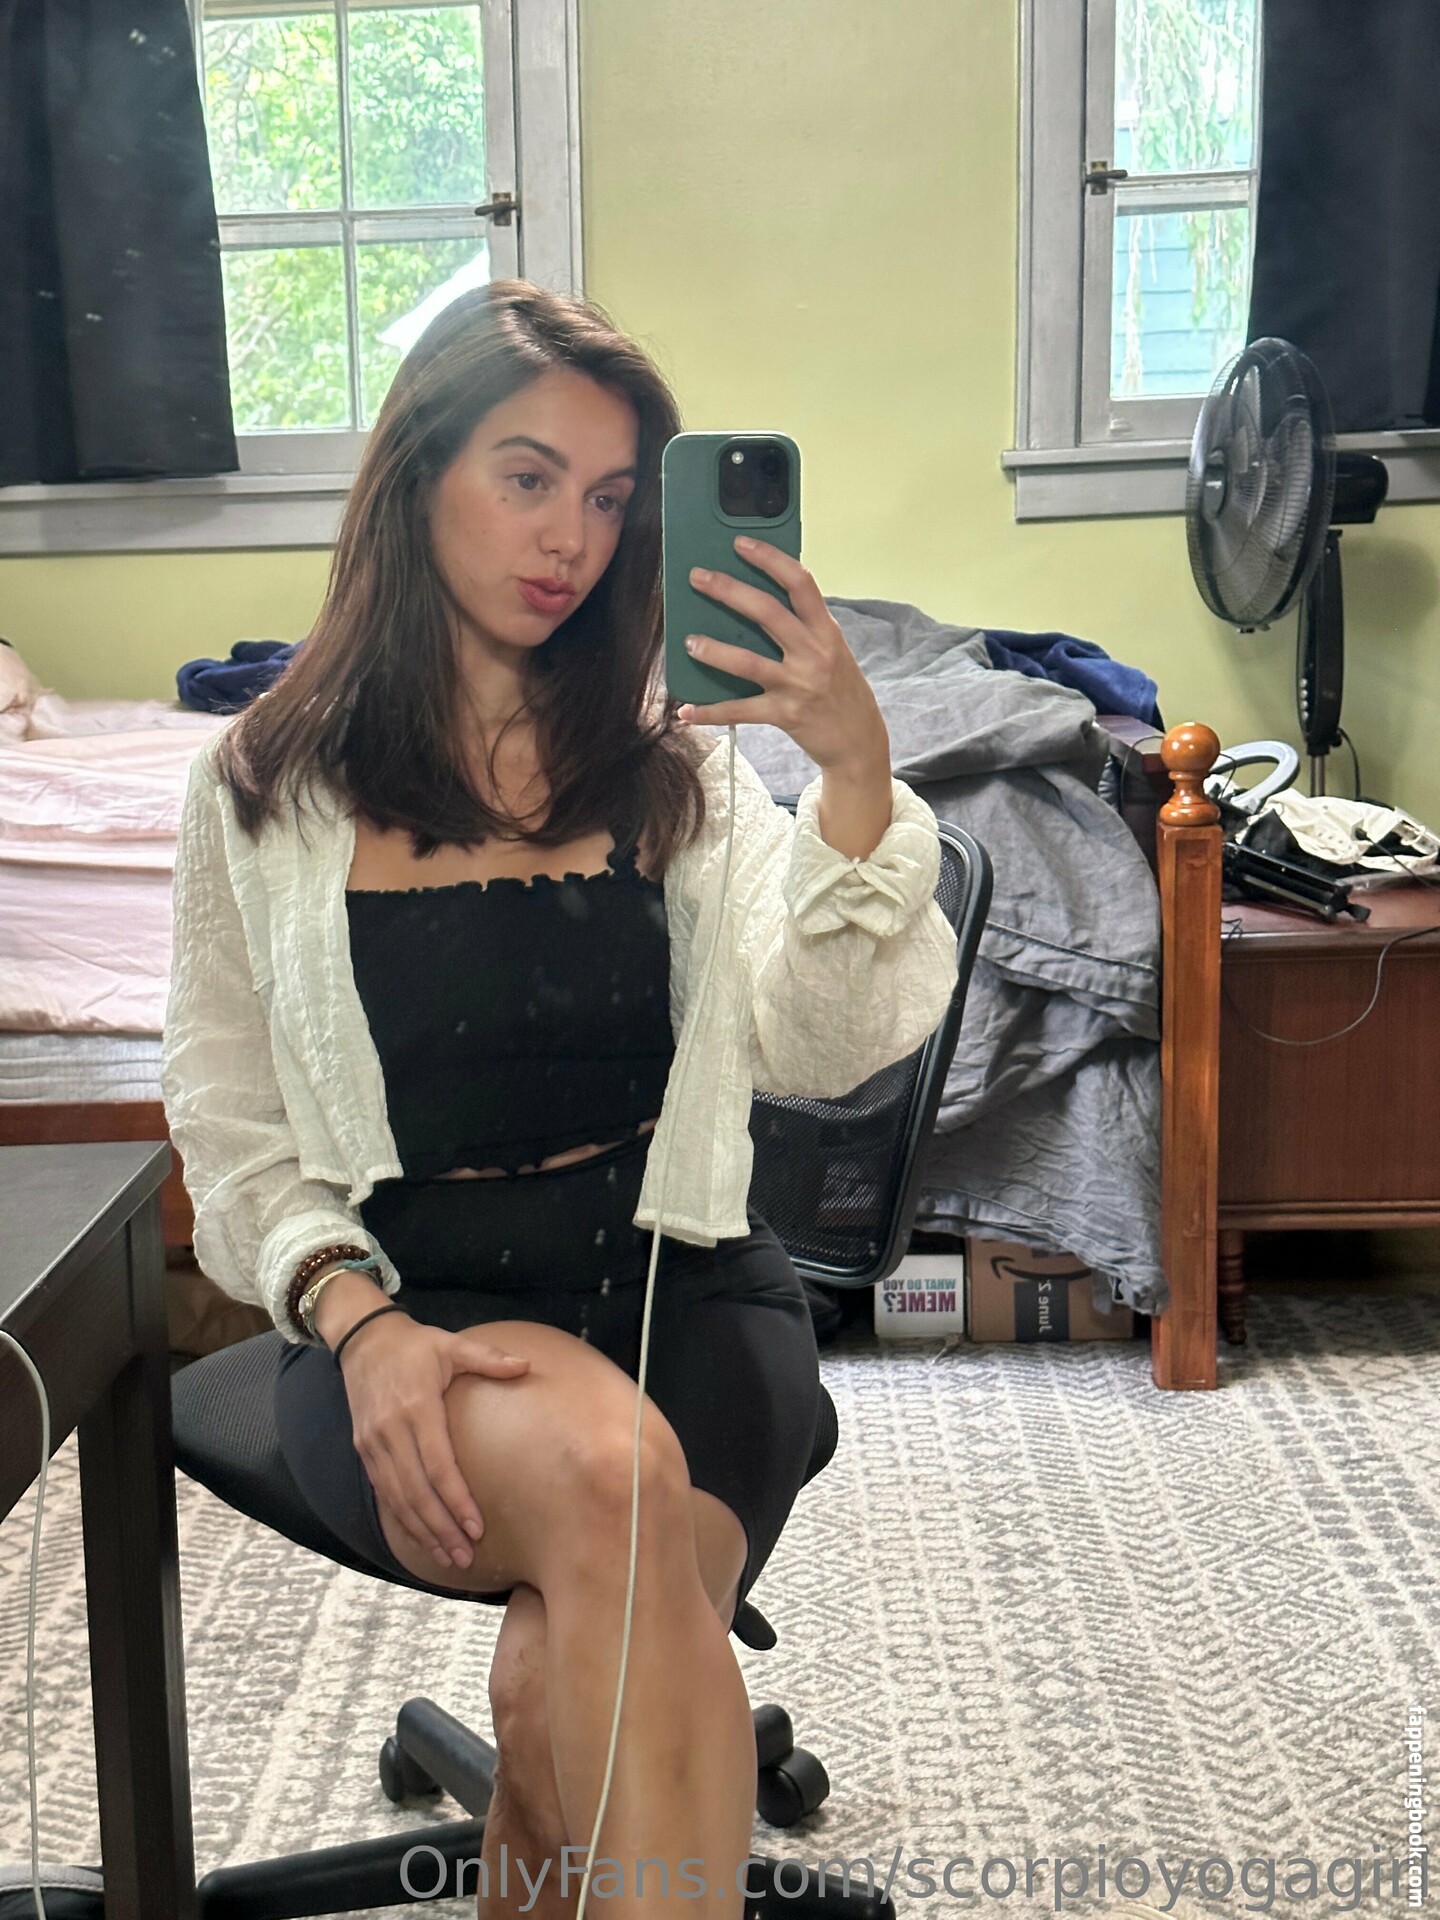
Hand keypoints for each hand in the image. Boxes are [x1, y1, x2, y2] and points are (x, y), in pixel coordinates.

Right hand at [337, 1314, 530, 1571]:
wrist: (364, 1341)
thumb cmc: (415, 1345)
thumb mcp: (451, 1344)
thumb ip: (488, 1358)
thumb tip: (526, 1366)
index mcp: (417, 1408)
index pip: (438, 1466)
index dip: (456, 1500)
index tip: (477, 1526)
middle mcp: (391, 1431)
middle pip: (417, 1492)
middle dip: (442, 1529)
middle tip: (466, 1556)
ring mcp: (373, 1443)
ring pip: (398, 1499)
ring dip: (422, 1531)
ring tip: (447, 1556)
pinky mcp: (364, 1450)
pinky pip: (384, 1492)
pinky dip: (402, 1518)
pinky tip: (421, 1536)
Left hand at [677, 536, 889, 776]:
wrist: (859, 741)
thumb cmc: (841, 690)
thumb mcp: (832, 650)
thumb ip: (803, 628)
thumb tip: (757, 603)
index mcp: (826, 631)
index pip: (800, 583)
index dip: (770, 559)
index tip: (741, 544)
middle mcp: (814, 653)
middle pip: (767, 612)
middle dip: (729, 591)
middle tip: (698, 577)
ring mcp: (799, 684)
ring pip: (748, 662)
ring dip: (714, 651)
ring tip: (689, 642)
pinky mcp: (785, 714)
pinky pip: (740, 711)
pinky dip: (710, 712)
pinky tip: (686, 710)